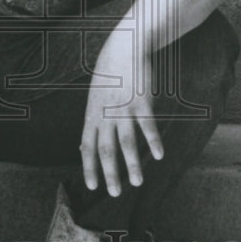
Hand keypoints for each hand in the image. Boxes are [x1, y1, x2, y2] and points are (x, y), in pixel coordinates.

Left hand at [80, 29, 163, 196]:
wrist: (124, 48)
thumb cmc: (110, 75)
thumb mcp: (95, 98)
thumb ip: (92, 123)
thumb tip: (82, 145)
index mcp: (93, 114)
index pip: (87, 146)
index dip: (89, 167)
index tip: (92, 186)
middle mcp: (106, 114)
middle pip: (106, 149)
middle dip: (109, 173)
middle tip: (113, 193)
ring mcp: (123, 108)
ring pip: (126, 142)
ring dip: (132, 165)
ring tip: (137, 183)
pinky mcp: (141, 102)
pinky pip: (147, 126)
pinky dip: (153, 142)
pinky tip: (158, 156)